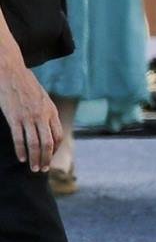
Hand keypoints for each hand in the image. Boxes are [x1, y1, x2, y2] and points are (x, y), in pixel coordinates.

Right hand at [0, 47, 61, 171]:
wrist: (11, 73)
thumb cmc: (27, 84)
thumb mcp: (43, 97)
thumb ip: (46, 112)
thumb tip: (48, 126)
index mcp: (51, 111)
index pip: (58, 135)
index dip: (56, 148)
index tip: (51, 155)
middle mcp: (42, 116)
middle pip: (48, 143)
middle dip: (47, 158)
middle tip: (44, 169)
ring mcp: (28, 118)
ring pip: (34, 144)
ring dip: (35, 159)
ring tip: (35, 168)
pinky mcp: (14, 118)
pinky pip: (19, 139)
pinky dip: (21, 151)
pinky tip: (22, 159)